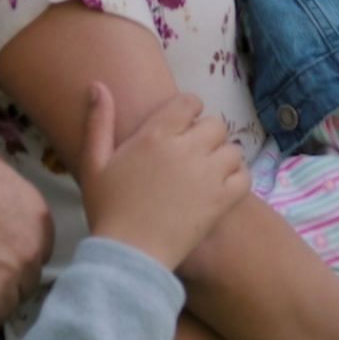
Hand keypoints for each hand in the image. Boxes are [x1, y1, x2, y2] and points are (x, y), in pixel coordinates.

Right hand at [77, 85, 249, 270]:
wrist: (129, 254)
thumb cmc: (107, 208)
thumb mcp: (94, 163)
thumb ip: (98, 121)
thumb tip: (98, 85)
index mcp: (155, 135)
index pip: (189, 103)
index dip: (189, 110)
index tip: (182, 126)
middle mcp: (186, 149)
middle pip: (215, 125)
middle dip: (206, 134)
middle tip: (193, 153)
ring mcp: (207, 175)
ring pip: (232, 150)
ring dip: (223, 156)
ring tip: (207, 171)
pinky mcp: (221, 201)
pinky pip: (244, 177)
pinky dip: (237, 178)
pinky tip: (221, 187)